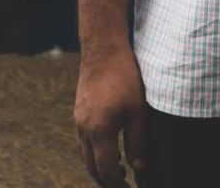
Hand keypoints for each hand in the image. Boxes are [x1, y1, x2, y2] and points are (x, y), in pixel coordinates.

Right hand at [75, 41, 148, 187]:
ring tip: (117, 168)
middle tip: (122, 184)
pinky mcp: (79, 109)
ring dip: (98, 165)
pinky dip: (94, 149)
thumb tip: (140, 168)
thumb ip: (138, 141)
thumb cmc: (124, 75)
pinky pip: (83, 139)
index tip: (129, 187)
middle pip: (90, 166)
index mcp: (99, 131)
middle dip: (105, 180)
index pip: (105, 170)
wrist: (103, 47)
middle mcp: (84, 128)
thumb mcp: (137, 109)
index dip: (117, 184)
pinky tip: (108, 144)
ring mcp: (79, 118)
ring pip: (85, 153)